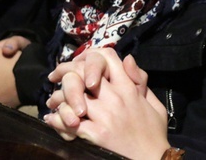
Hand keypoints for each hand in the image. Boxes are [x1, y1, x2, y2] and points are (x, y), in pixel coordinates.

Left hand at [44, 52, 169, 158]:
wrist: (154, 159)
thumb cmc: (154, 132)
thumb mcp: (153, 102)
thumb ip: (140, 79)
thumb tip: (126, 58)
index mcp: (128, 88)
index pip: (106, 58)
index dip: (89, 56)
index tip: (78, 62)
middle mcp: (115, 97)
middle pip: (82, 72)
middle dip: (65, 72)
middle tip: (55, 77)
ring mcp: (105, 115)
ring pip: (71, 96)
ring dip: (58, 98)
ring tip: (53, 102)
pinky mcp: (97, 134)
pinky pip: (69, 122)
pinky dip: (57, 120)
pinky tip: (52, 120)